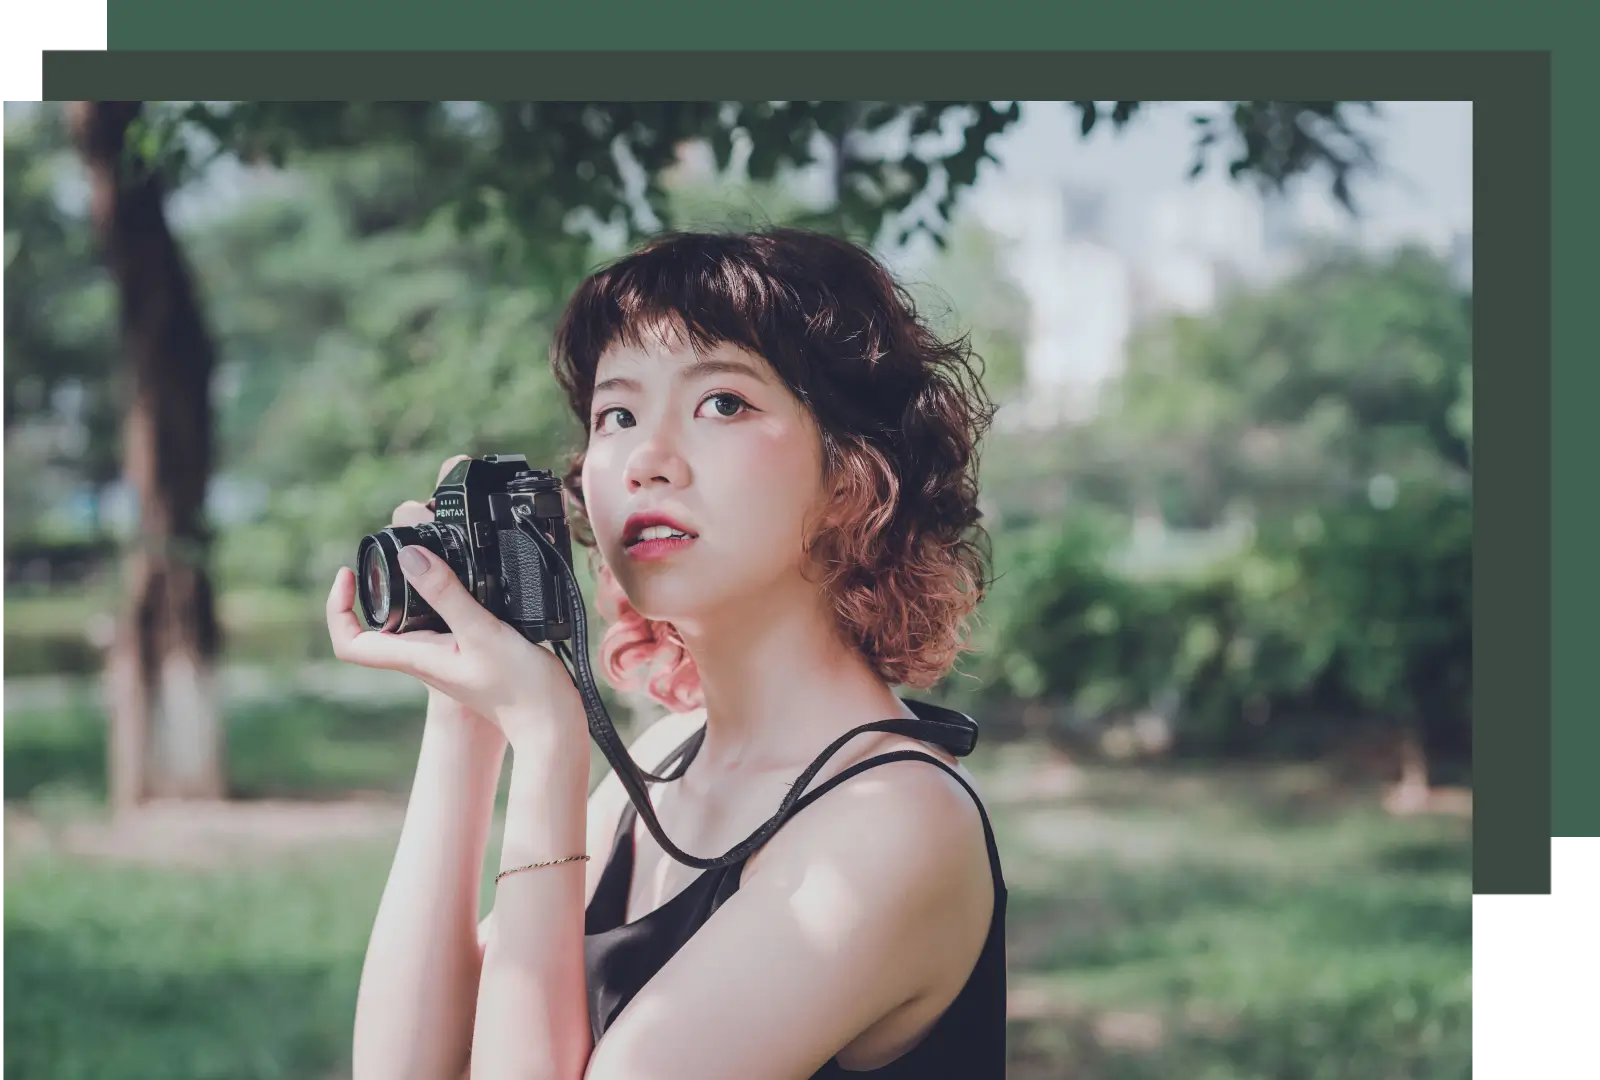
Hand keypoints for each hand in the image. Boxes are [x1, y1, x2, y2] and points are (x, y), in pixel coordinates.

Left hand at [326, 457, 586, 749]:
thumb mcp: (482, 632)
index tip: (350, 575)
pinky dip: (441, 595)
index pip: (351, 643)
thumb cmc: (520, 688)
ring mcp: (445, 655)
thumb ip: (446, 594)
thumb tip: (408, 557)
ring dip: (410, 587)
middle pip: (377, 625)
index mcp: (416, 657)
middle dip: (375, 585)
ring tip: (427, 554)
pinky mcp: (469, 650)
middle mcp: (424, 657)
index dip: (339, 608)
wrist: (551, 724)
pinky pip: (440, 620)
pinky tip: (465, 578)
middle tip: (390, 550)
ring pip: (410, 619)